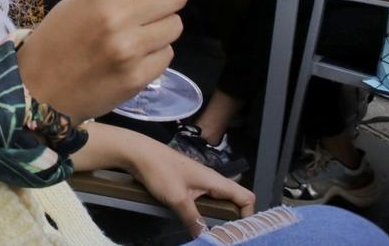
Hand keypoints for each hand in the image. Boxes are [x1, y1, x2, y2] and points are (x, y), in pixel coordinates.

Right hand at [18, 0, 189, 121]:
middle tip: (153, 7)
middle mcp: (121, 17)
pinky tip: (133, 58)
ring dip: (162, 29)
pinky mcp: (139, 77)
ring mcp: (132, 49)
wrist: (38, 88)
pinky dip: (155, 54)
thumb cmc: (57, 38)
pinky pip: (167, 55)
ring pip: (175, 26)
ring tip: (138, 36)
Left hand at [129, 140, 254, 236]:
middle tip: (225, 235)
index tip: (240, 231)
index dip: (249, 214)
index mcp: (214, 180)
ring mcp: (199, 181)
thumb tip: (204, 235)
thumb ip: (193, 219)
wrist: (139, 153)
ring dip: (218, 216)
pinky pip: (204, 199)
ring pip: (218, 200)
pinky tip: (196, 221)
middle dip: (233, 218)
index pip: (245, 196)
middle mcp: (211, 180)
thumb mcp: (177, 199)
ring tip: (212, 232)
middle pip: (234, 200)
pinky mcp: (188, 184)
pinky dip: (204, 211)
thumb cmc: (160, 170)